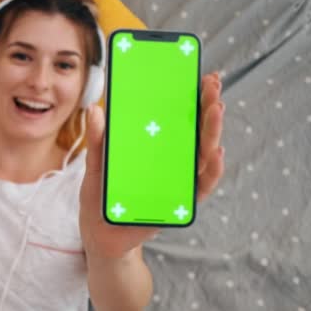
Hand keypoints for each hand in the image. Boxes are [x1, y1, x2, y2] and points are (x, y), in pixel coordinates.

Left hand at [79, 72, 224, 258]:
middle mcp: (171, 163)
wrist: (100, 234)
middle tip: (211, 85)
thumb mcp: (96, 165)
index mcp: (154, 149)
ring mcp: (176, 183)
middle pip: (194, 133)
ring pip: (202, 156)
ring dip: (211, 133)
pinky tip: (215, 153)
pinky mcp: (177, 204)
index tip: (201, 75)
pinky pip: (199, 188)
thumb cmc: (101, 196)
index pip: (177, 120)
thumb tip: (95, 109)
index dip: (191, 98)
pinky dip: (210, 171)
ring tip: (216, 109)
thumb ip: (98, 141)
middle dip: (206, 107)